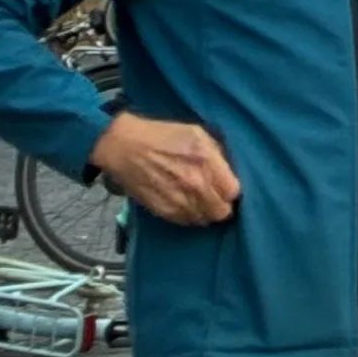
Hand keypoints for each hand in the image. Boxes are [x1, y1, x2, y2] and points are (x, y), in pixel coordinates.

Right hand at [88, 113, 240, 225]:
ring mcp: (177, 199)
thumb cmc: (163, 135)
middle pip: (221, 211)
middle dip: (222, 206)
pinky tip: (187, 206)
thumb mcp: (198, 134)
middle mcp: (195, 183)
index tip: (226, 188)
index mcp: (206, 160)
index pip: (233, 191)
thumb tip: (229, 173)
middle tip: (216, 199)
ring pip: (204, 220)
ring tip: (200, 203)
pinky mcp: (161, 209)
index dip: (231, 191)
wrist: (125, 146)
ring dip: (205, 213)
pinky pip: (185, 222)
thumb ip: (217, 154)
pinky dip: (189, 217)